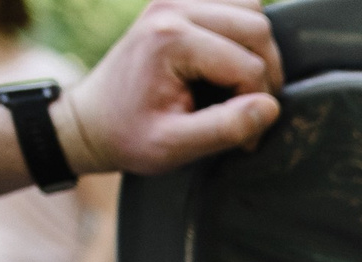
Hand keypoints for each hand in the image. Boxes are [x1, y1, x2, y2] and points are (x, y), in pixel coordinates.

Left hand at [57, 0, 284, 178]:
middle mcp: (173, 8)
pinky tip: (230, 62)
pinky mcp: (178, 1)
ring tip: (241, 84)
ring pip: (251, 9)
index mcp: (171, 39)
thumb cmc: (129, 135)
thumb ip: (225, 128)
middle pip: (257, 28)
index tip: (240, 136)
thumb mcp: (174, 146)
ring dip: (258, 50)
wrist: (91, 118)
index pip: (249, 66)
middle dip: (265, 73)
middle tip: (246, 108)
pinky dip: (243, 33)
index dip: (254, 105)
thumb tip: (270, 107)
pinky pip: (233, 4)